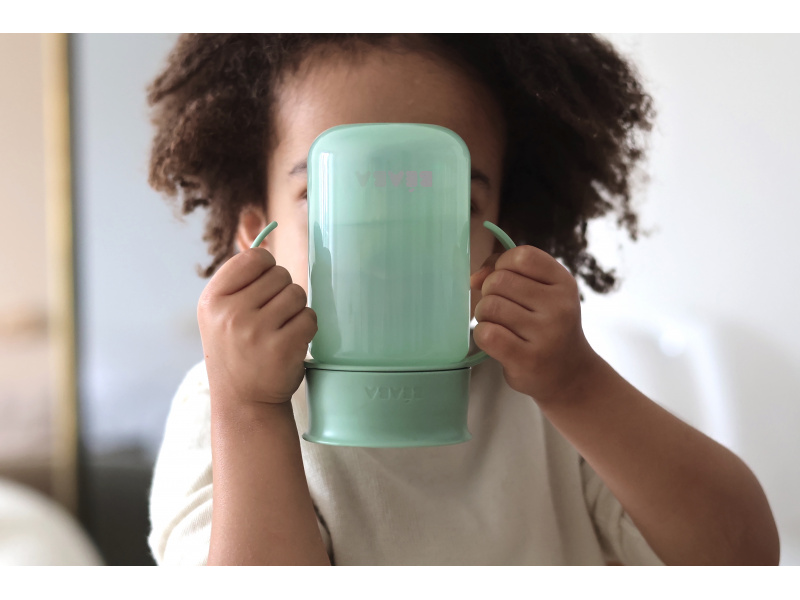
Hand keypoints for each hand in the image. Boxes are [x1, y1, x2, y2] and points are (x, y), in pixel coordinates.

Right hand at [197, 247, 316, 404]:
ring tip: (279, 330)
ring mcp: (257, 331)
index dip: (266, 267)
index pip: (254, 257)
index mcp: (212, 300)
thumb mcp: (219, 314)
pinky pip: (310, 318)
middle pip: (280, 274)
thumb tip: (265, 239)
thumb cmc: (236, 351)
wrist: (244, 402)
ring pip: (298, 294)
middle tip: (270, 317)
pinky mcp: (283, 348)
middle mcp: (231, 313)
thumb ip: (238, 281)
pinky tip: (290, 343)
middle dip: (282, 292)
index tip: (263, 287)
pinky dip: (306, 328)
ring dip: (295, 310)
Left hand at [470, 245, 599, 403]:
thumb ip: (507, 272)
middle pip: (499, 280)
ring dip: (484, 315)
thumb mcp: (542, 292)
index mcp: (564, 283)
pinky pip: (486, 333)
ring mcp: (546, 334)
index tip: (506, 283)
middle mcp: (559, 306)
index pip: (521, 256)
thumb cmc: (546, 326)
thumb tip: (475, 278)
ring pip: (489, 306)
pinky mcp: (528, 359)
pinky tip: (495, 341)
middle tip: (501, 311)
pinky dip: (482, 334)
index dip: (503, 265)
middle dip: (490, 293)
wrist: (569, 374)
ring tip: (499, 326)